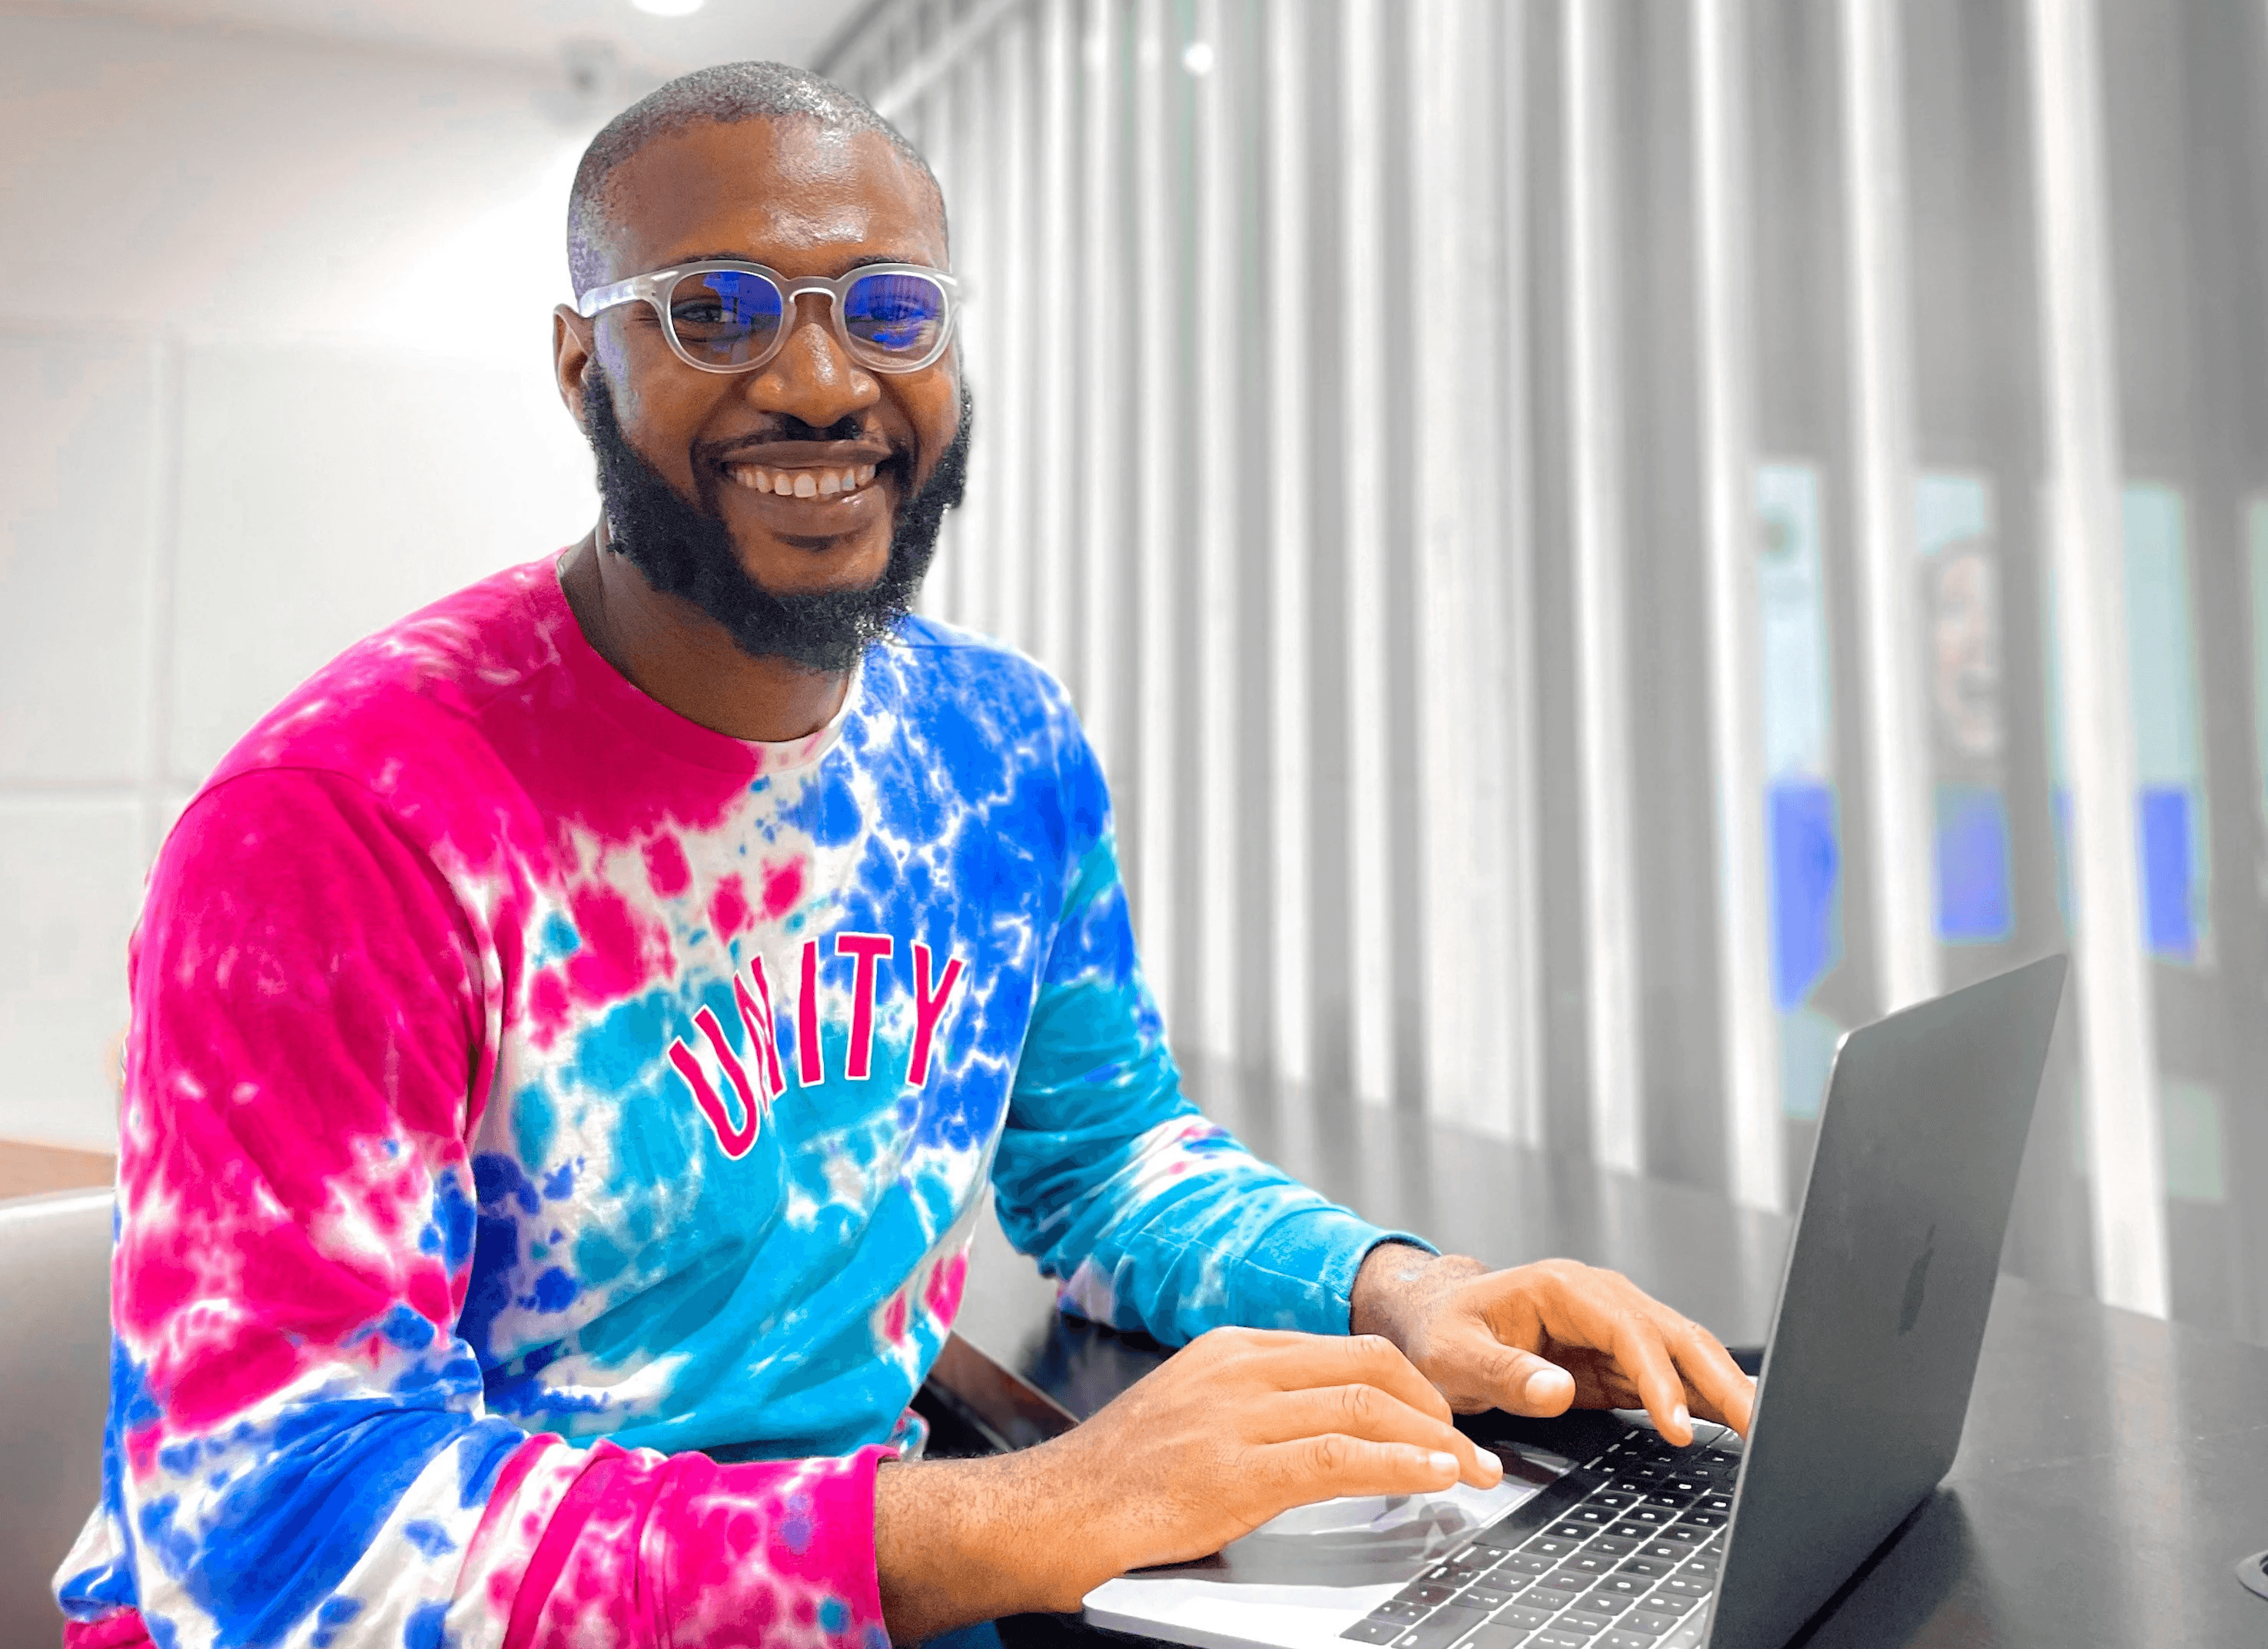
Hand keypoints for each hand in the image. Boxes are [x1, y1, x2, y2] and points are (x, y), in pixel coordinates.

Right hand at [874, 1326, 1503, 1635]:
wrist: (1047, 1514)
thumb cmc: (1112, 1483)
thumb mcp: (1189, 1419)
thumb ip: (1253, 1412)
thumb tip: (1326, 1432)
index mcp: (1228, 1351)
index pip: (1343, 1349)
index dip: (1407, 1382)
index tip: (1443, 1416)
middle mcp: (1237, 1368)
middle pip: (1368, 1364)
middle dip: (1434, 1404)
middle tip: (1472, 1446)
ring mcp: (1237, 1414)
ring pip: (1366, 1403)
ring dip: (1436, 1440)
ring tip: (1474, 1472)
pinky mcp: (1237, 1468)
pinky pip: (1344, 1456)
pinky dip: (1404, 1464)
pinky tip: (1436, 1479)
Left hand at [1351, 1245, 1756, 1446]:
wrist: (1432, 1321)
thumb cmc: (1440, 1330)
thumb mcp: (1455, 1354)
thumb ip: (1505, 1373)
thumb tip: (1558, 1391)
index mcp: (1562, 1288)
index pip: (1628, 1330)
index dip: (1659, 1376)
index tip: (1678, 1423)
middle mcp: (1597, 1300)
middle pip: (1673, 1334)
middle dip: (1718, 1377)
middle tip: (1757, 1425)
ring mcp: (1612, 1328)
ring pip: (1683, 1353)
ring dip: (1722, 1388)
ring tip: (1761, 1429)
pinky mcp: (1615, 1360)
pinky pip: (1669, 1376)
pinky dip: (1702, 1398)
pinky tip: (1732, 1422)